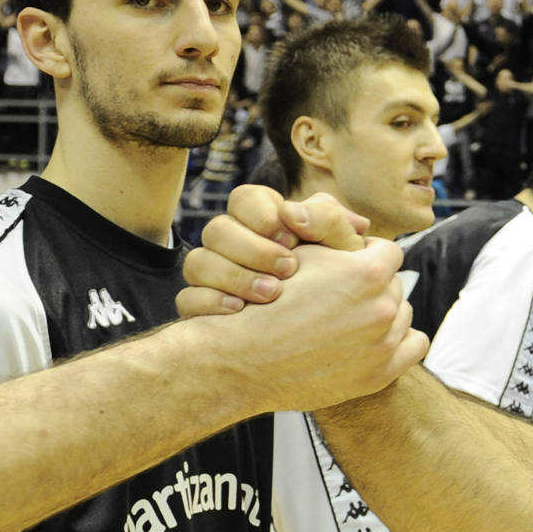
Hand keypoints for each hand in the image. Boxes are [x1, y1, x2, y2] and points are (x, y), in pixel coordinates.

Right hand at [177, 186, 372, 314]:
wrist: (338, 333)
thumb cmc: (344, 282)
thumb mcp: (344, 249)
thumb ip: (328, 219)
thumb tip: (291, 212)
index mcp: (264, 219)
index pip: (244, 199)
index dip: (263, 216)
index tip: (292, 239)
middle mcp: (233, 243)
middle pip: (217, 229)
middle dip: (253, 249)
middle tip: (289, 270)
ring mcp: (214, 276)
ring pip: (198, 262)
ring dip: (235, 276)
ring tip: (273, 294)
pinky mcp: (203, 307)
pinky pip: (188, 299)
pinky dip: (211, 303)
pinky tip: (241, 311)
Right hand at [178, 193, 424, 411]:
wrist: (242, 360)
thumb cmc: (263, 302)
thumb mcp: (298, 253)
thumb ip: (334, 234)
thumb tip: (361, 226)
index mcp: (367, 273)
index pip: (388, 252)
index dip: (367, 254)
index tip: (351, 263)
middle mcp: (382, 307)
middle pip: (394, 285)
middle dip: (374, 286)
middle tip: (344, 294)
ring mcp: (384, 344)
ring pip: (402, 315)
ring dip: (383, 313)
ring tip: (352, 318)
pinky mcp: (381, 374)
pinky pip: (415, 346)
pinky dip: (400, 341)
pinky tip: (375, 339)